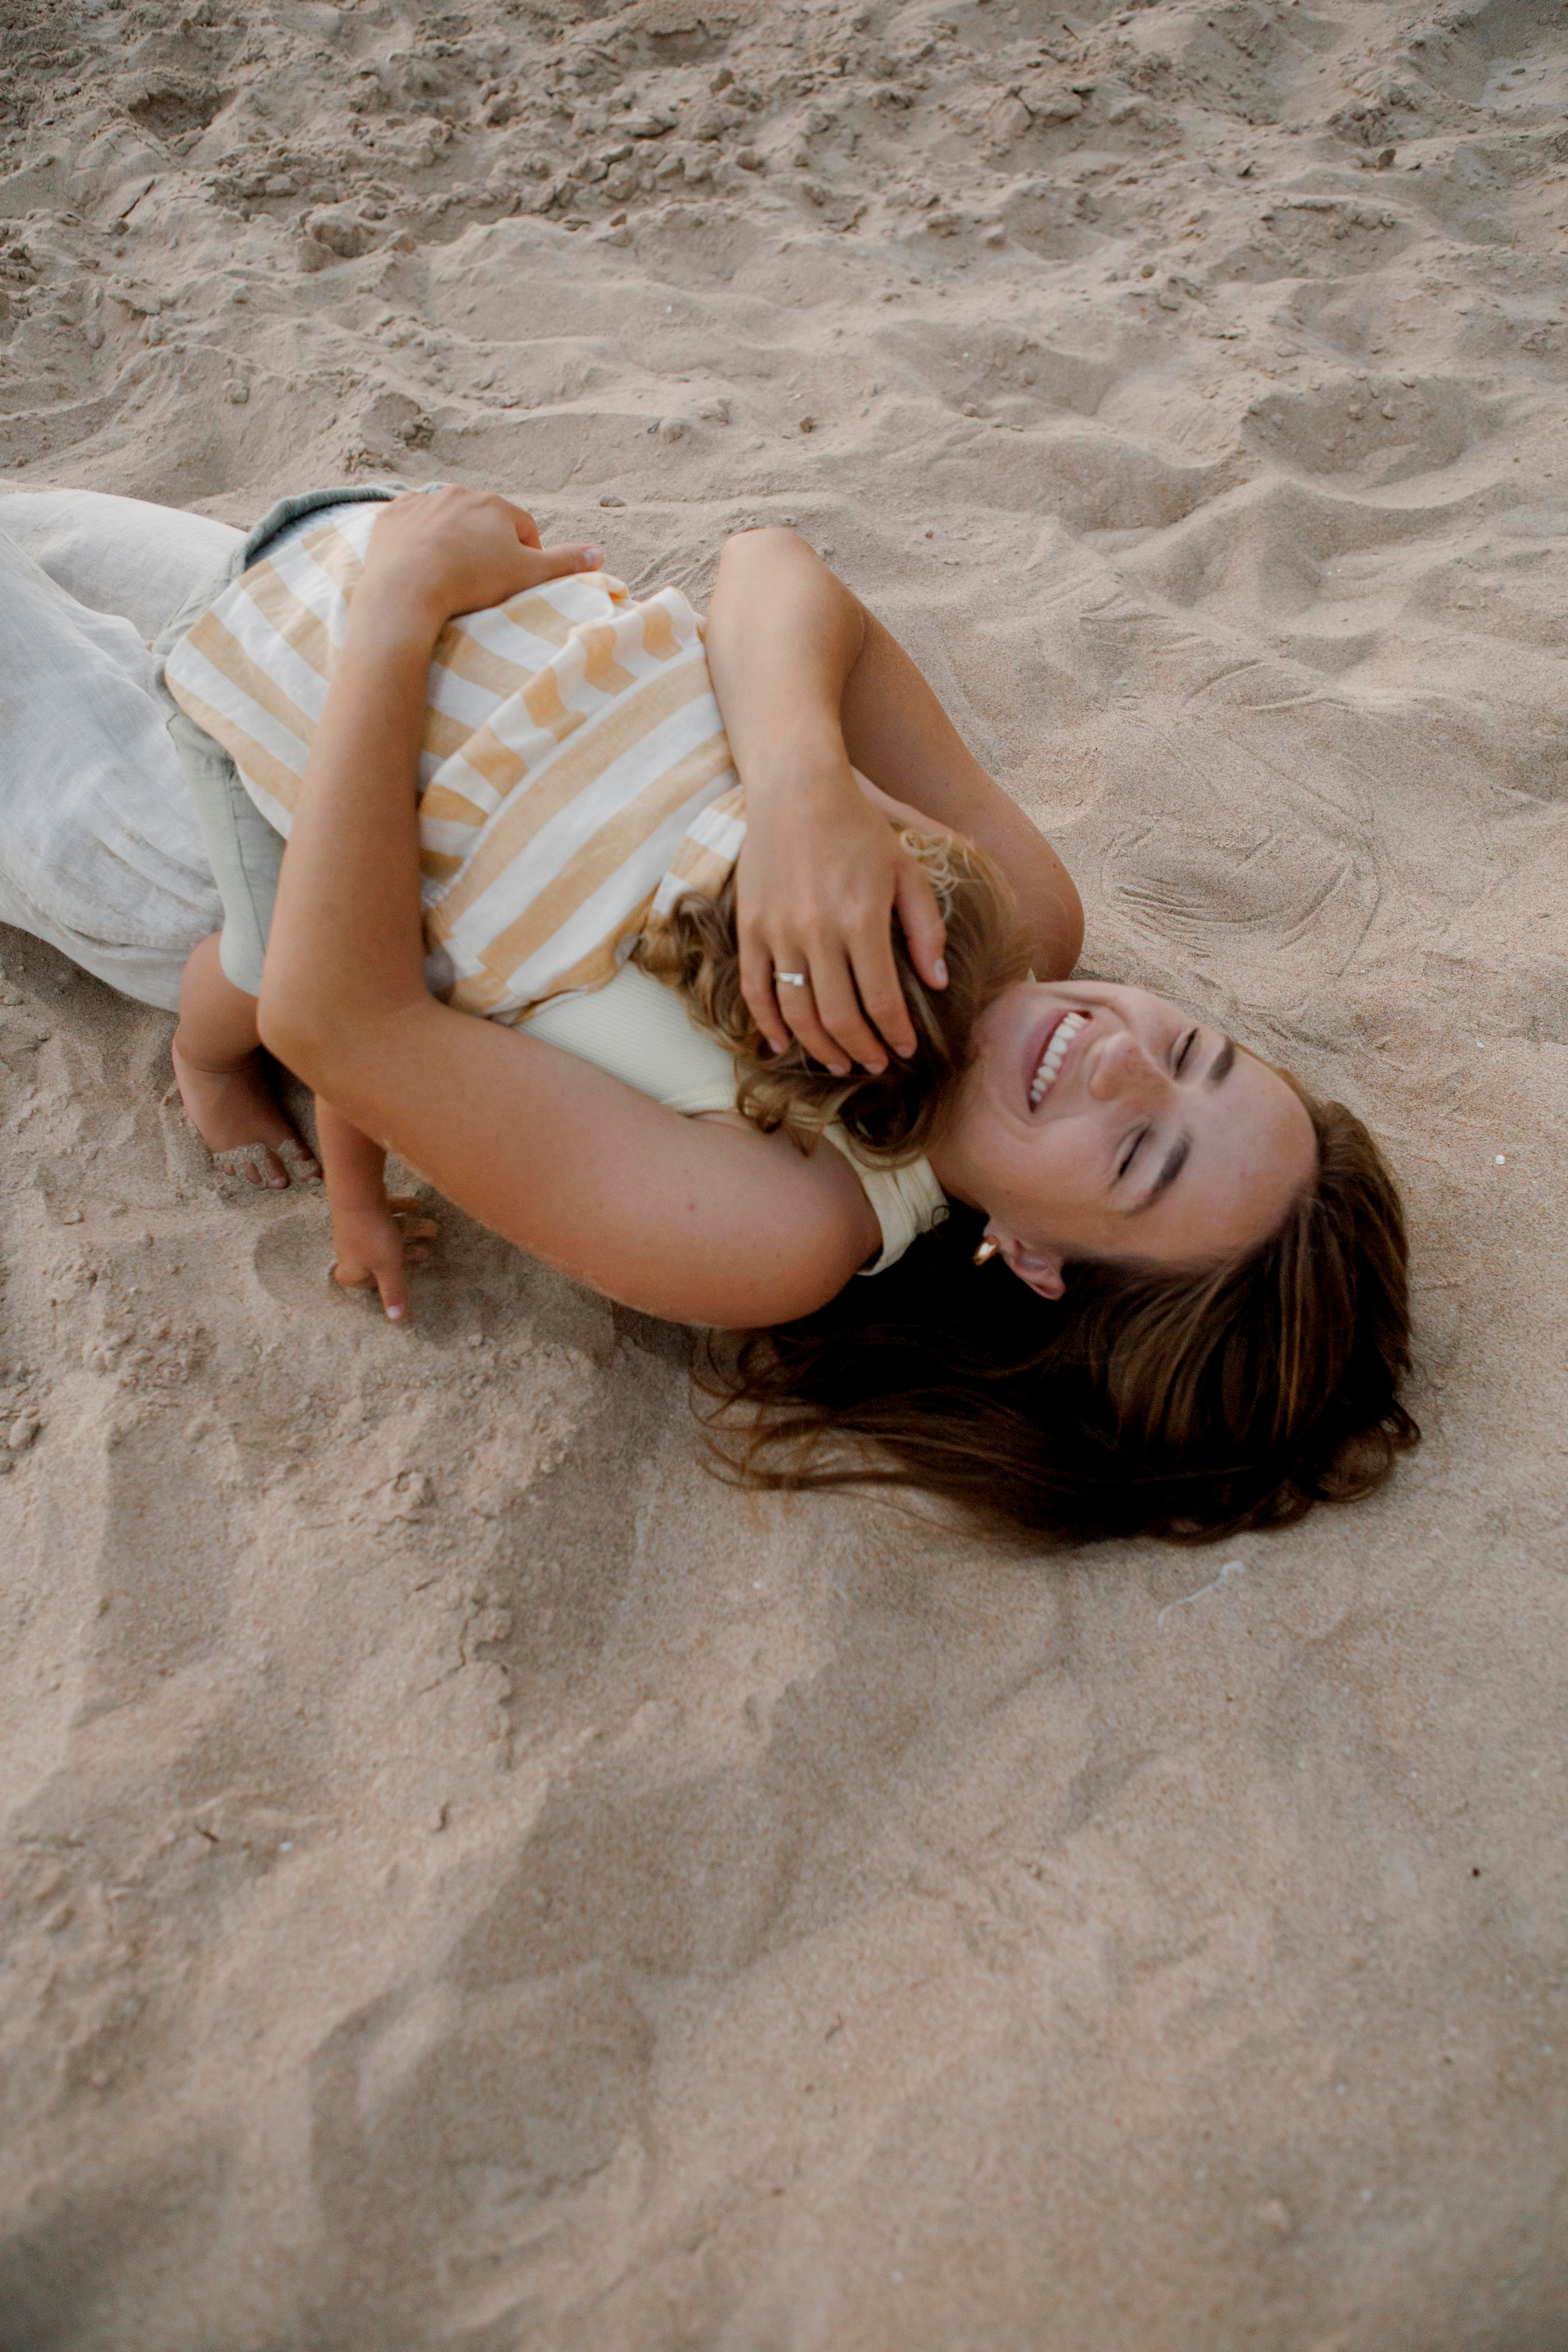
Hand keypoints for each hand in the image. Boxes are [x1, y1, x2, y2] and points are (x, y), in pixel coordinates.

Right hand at [330, 1196, 439, 1320]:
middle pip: (377, 1256)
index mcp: (352, 1266)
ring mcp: (355, 1226)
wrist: (358, 1193)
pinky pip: (383, 1212)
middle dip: (404, 1255)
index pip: (350, 1280)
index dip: (365, 1283)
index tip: (383, 1282)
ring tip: (433, 1228)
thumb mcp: (388, 1267)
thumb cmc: (373, 1236)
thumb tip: (396, 1319)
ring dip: (409, 1231)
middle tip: (425, 1254)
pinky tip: (417, 1204)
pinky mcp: (361, 1206)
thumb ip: (393, 1291)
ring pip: (384, 1233)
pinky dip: (400, 1209)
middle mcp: (350, 1247)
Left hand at [355, 487, 603, 638]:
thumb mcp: (528, 576)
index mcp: (495, 505)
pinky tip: (418, 565)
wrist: (405, 588)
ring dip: (452, 541)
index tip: (517, 580)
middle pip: (483, 521)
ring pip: (447, 521)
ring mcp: (422, 502)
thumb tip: (600, 553)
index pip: (523, 527)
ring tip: (449, 575)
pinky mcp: (391, 516)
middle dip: (487, 545)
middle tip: (482, 581)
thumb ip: (565, 563)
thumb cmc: (472, 582)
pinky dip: (417, 540)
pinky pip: (411, 525)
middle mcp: (459, 494)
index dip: (526, 555)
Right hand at [735, 753, 947, 1075]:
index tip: (906, 1049)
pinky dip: (767, 1024)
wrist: (797, 790)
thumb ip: (925, 929)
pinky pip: (754, 990)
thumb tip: (936, 984)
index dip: (895, 1033)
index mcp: (862, 920)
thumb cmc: (859, 829)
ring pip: (796, 1012)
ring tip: (839, 1062)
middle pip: (839, 1016)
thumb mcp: (906, 871)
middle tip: (875, 1065)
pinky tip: (784, 1044)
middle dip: (861, 1050)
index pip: (882, 999)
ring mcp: (778, 932)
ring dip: (819, 1047)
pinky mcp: (749, 928)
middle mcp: (818, 932)